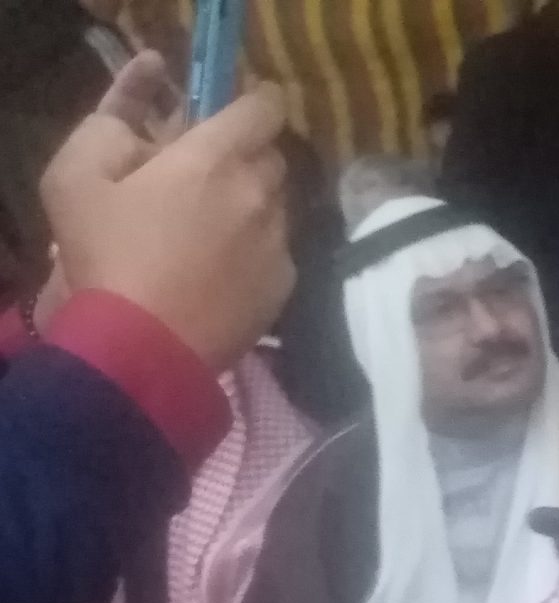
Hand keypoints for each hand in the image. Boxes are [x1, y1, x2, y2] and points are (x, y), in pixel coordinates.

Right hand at [40, 67, 292, 371]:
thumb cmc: (106, 256)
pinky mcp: (284, 287)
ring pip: (278, 205)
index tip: (243, 107)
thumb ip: (109, 132)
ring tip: (212, 225)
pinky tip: (223, 267)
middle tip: (209, 174)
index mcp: (212, 159)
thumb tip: (140, 126)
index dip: (257, 102)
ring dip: (253, 203)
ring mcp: (277, 244)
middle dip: (247, 156)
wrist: (144, 346)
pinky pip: (279, 251)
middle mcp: (257, 195)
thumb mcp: (76, 177)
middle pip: (272, 158)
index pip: (263, 109)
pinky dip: (258, 248)